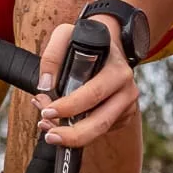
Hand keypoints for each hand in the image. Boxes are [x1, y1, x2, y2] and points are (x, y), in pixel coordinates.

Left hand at [34, 16, 139, 147]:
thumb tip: (45, 87)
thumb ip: (52, 56)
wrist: (108, 46)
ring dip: (72, 136)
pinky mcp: (123, 117)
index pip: (93, 93)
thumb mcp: (66, 35)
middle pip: (101, 121)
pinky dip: (78, 129)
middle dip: (73, 134)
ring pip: (100, 131)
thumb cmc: (85, 42)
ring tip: (50, 131)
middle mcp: (127, 90)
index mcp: (117, 70)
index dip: (70, 106)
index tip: (47, 110)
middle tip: (50, 136)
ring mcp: (127, 106)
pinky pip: (100, 130)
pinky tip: (62, 122)